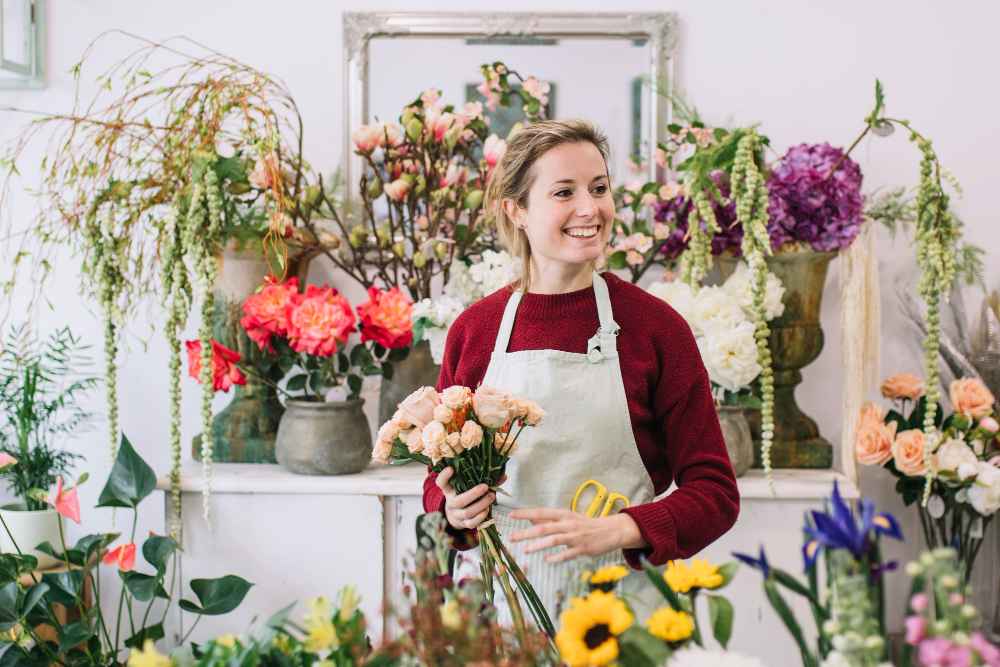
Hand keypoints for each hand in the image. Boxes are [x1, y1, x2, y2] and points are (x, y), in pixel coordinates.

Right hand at [436, 466, 496, 530]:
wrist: (457, 515)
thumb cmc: (466, 495)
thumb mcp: (468, 486)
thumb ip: (485, 479)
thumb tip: (504, 476)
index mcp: (449, 490)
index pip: (441, 483)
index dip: (444, 476)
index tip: (451, 468)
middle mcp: (450, 502)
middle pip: (458, 501)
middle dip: (473, 494)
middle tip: (485, 486)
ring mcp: (456, 515)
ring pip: (467, 512)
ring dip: (481, 504)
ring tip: (491, 496)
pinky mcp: (463, 524)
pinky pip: (472, 523)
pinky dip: (481, 517)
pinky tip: (487, 510)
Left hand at [508, 508, 645, 563]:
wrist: (611, 531)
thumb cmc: (585, 524)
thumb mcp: (567, 518)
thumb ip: (549, 520)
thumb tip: (530, 518)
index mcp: (564, 515)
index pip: (541, 512)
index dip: (526, 513)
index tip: (511, 515)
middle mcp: (568, 524)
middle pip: (544, 527)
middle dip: (527, 532)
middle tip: (511, 537)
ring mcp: (576, 537)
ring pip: (555, 540)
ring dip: (539, 545)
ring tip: (525, 550)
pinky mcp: (583, 549)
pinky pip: (568, 554)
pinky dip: (557, 557)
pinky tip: (547, 560)